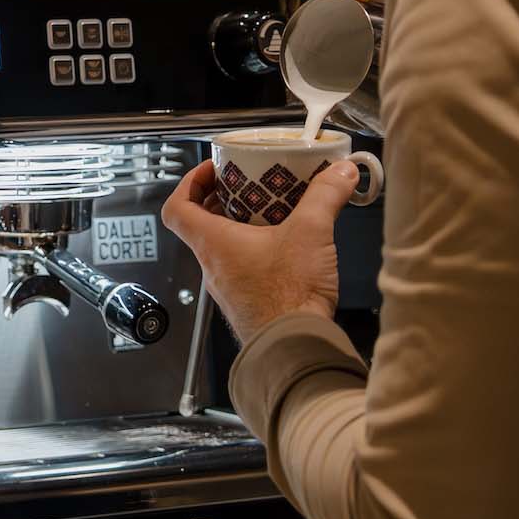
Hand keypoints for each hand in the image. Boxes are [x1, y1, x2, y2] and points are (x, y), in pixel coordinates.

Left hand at [160, 159, 356, 341]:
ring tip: (272, 211)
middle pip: (201, 224)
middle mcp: (213, 266)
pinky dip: (257, 250)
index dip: (188, 184)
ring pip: (223, 247)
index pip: (177, 208)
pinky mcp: (248, 301)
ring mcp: (228, 287)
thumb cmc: (288, 298)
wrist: (295, 347)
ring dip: (241, 226)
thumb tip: (341, 171)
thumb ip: (325, 196)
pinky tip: (287, 246)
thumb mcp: (310, 232)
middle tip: (247, 185)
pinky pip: (242, 267)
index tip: (211, 171)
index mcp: (213, 243)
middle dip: (223, 200)